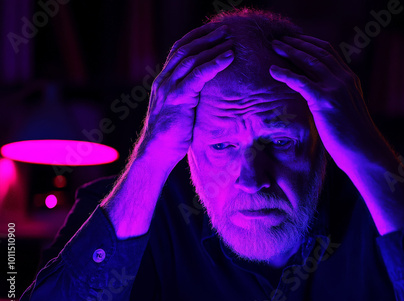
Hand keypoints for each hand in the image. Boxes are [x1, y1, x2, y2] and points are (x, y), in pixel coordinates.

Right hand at [136, 23, 233, 167]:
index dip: (196, 38)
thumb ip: (188, 96)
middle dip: (206, 37)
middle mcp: (164, 80)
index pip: (178, 50)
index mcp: (164, 80)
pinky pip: (198, 75)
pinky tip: (228, 58)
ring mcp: (169, 88)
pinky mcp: (178, 98)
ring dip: (213, 47)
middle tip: (226, 30)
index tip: (214, 31)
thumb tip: (206, 91)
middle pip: (185, 49)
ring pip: (192, 58)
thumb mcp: (180, 109)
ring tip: (230, 40)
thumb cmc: (172, 135)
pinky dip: (214, 64)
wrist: (157, 152)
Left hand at [269, 34, 383, 171]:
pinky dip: (285, 74)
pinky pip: (301, 81)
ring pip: (309, 61)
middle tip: (279, 39)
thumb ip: (334, 99)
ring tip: (274, 46)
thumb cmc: (352, 138)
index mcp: (350, 79)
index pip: (329, 52)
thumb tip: (316, 100)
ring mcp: (336, 88)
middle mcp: (344, 79)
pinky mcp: (326, 100)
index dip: (309, 43)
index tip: (294, 40)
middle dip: (296, 43)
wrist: (364, 152)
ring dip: (289, 51)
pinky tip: (273, 70)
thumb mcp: (345, 111)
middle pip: (317, 52)